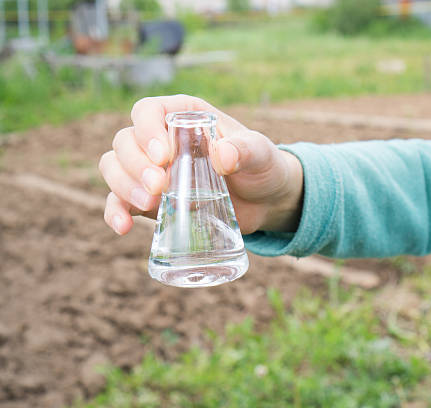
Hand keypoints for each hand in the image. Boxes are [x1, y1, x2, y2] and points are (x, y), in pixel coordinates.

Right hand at [99, 95, 302, 235]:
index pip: (148, 111)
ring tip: (150, 203)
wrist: (265, 200)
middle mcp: (161, 139)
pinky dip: (115, 212)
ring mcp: (152, 170)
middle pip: (124, 141)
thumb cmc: (262, 166)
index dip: (146, 130)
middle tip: (160, 186)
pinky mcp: (152, 199)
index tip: (163, 156)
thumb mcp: (261, 154)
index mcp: (184, 116)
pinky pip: (119, 201)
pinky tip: (123, 226)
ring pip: (114, 167)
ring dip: (123, 185)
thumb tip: (222, 156)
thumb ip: (247, 150)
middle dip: (135, 164)